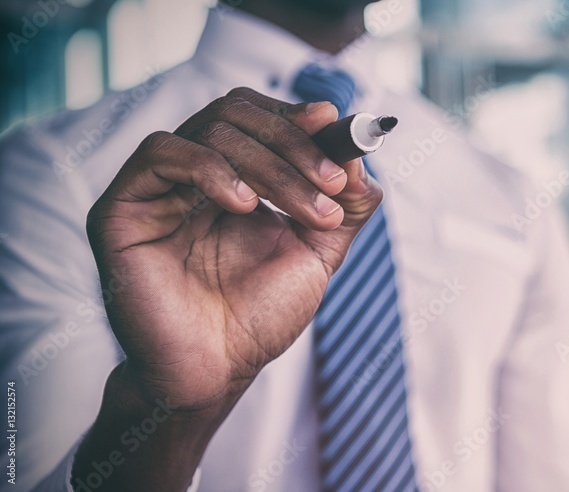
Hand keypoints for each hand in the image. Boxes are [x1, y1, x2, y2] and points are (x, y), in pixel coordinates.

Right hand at [86, 87, 382, 410]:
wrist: (216, 372)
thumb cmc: (260, 316)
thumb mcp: (320, 251)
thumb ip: (347, 203)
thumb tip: (359, 147)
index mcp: (231, 177)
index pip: (256, 116)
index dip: (295, 116)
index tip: (337, 123)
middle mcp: (190, 175)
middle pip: (236, 114)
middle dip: (295, 145)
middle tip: (333, 183)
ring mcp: (154, 189)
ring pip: (211, 131)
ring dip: (273, 165)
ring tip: (310, 211)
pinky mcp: (121, 209)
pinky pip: (161, 154)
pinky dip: (211, 169)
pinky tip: (244, 206)